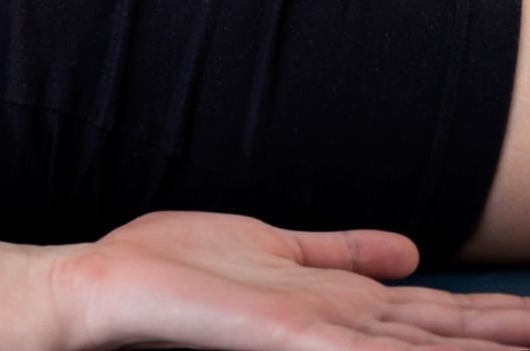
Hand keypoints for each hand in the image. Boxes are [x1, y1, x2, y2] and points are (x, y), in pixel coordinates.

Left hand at [46, 210, 529, 350]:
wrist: (101, 290)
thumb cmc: (171, 272)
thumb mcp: (271, 249)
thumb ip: (340, 253)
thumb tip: (411, 249)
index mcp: (342, 305)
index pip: (437, 316)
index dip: (491, 321)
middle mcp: (342, 325)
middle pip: (444, 332)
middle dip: (505, 334)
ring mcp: (322, 334)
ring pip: (426, 344)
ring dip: (481, 347)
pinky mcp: (295, 336)